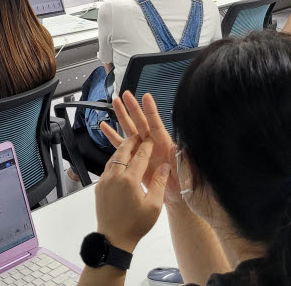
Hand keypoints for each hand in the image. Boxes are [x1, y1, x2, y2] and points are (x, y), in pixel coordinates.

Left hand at [94, 133, 169, 252]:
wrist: (114, 238)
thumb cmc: (136, 224)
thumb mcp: (154, 205)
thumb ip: (159, 183)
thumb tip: (164, 166)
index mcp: (129, 180)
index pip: (140, 155)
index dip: (146, 145)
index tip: (151, 138)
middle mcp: (114, 176)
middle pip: (123, 151)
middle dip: (132, 141)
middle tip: (139, 134)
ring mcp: (104, 181)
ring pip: (113, 158)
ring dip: (122, 149)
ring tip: (130, 144)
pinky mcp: (99, 186)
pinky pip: (107, 167)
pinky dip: (115, 160)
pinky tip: (120, 161)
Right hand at [101, 92, 180, 206]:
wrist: (175, 196)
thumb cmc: (182, 184)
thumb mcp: (186, 173)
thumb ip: (183, 162)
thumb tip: (181, 150)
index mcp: (164, 145)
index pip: (156, 125)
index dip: (151, 111)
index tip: (146, 97)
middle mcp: (152, 144)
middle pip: (140, 123)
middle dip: (133, 108)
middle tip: (125, 95)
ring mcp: (143, 150)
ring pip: (130, 130)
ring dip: (122, 116)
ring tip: (114, 103)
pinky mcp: (134, 158)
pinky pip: (121, 145)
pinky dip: (113, 135)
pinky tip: (105, 127)